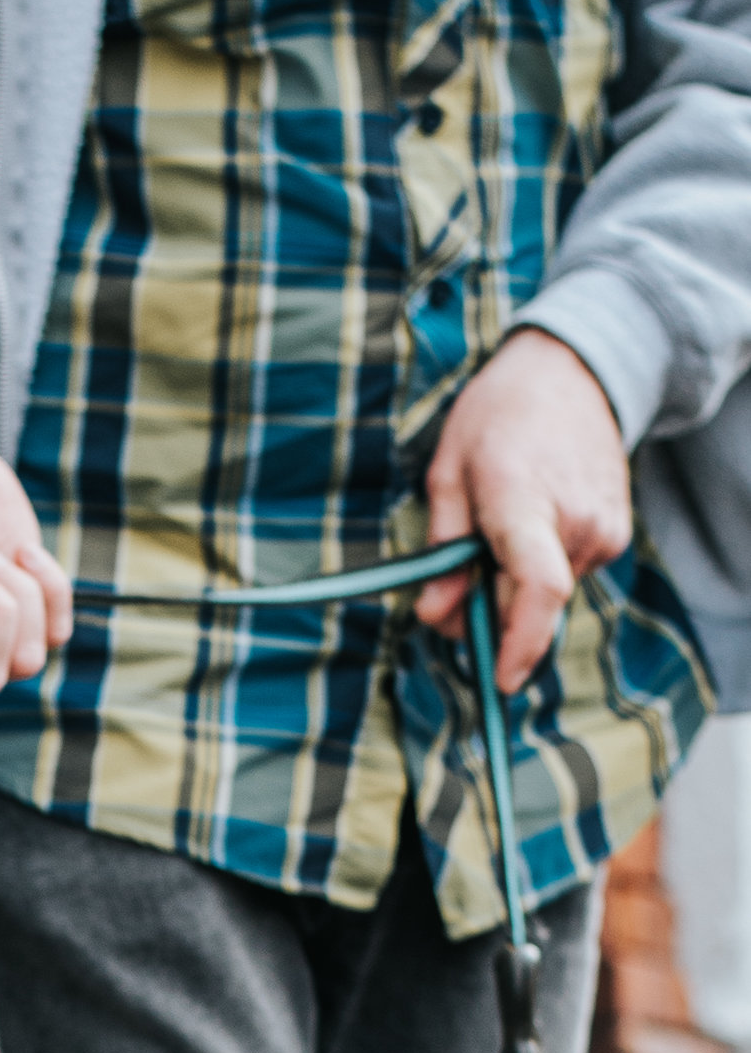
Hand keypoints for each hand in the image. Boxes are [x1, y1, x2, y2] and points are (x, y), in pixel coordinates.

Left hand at [416, 328, 631, 692]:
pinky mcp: (616, 533)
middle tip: (454, 594)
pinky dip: (538, 569)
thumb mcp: (448, 474)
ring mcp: (603, 527)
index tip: (498, 680)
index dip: (518, 644)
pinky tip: (528, 525)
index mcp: (525, 501)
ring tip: (495, 534)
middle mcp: (574, 519)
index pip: (537, 590)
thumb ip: (441, 552)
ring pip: (546, 593)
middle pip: (530, 605)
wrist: (571, 372)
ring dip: (512, 587)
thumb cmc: (496, 418)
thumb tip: (435, 615)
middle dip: (489, 617)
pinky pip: (567, 574)